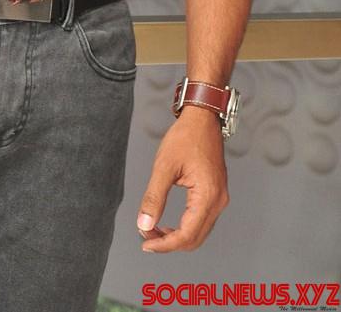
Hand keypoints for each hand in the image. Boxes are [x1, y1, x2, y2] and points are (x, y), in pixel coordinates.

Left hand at [136, 106, 227, 251]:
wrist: (203, 119)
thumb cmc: (186, 137)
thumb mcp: (164, 166)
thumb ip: (154, 197)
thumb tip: (144, 224)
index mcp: (208, 196)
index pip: (186, 235)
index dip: (164, 244)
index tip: (145, 243)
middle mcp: (218, 201)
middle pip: (194, 239)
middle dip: (169, 242)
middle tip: (146, 236)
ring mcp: (219, 199)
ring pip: (199, 232)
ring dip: (176, 236)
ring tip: (153, 229)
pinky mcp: (216, 194)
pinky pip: (202, 221)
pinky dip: (185, 227)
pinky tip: (168, 223)